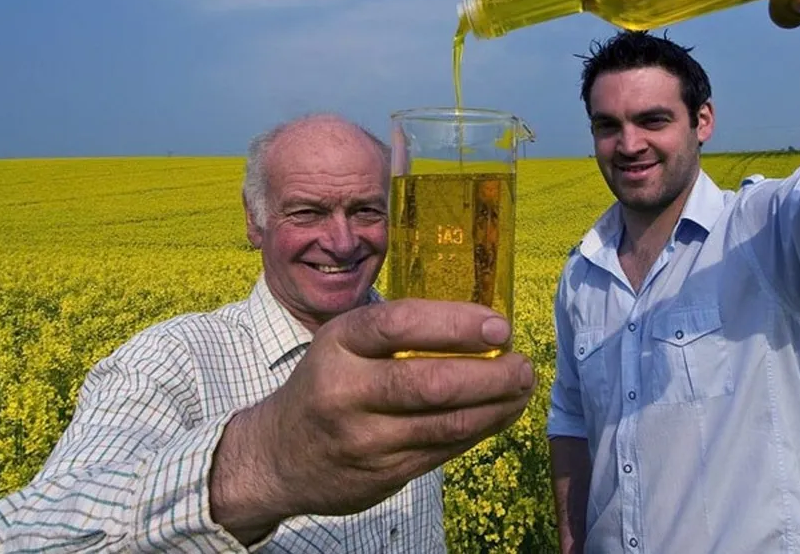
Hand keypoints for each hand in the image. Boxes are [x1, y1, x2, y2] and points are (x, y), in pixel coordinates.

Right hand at [238, 299, 534, 520]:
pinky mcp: (380, 476)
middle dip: (491, 375)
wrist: (277, 456)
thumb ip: (400, 334)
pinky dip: (479, 431)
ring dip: (496, 407)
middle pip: (431, 383)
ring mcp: (363, 439)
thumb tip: (484, 329)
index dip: (457, 324)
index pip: (401, 325)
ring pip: (446, 424)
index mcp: (339, 344)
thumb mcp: (344, 344)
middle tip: (523, 365)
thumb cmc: (328, 383)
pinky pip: (443, 450)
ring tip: (521, 389)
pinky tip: (498, 415)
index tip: (500, 328)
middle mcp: (346, 391)